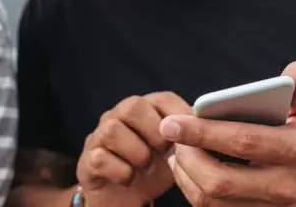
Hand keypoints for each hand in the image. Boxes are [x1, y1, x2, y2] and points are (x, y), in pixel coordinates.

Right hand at [77, 92, 190, 206]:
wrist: (125, 199)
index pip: (162, 99)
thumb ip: (189, 136)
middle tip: (164, 152)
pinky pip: (99, 158)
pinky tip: (130, 179)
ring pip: (112, 129)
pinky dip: (120, 171)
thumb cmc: (153, 170)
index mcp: (143, 110)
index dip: (178, 118)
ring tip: (147, 167)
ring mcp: (99, 137)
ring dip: (137, 152)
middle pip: (132, 106)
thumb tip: (208, 125)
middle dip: (155, 132)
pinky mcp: (87, 161)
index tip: (188, 140)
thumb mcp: (175, 153)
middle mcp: (117, 116)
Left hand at [160, 62, 295, 205]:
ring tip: (177, 152)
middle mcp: (284, 186)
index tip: (172, 122)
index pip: (243, 141)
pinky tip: (188, 171)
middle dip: (187, 157)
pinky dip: (193, 191)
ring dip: (185, 176)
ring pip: (212, 201)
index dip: (203, 132)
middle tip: (172, 134)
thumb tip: (294, 69)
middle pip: (220, 180)